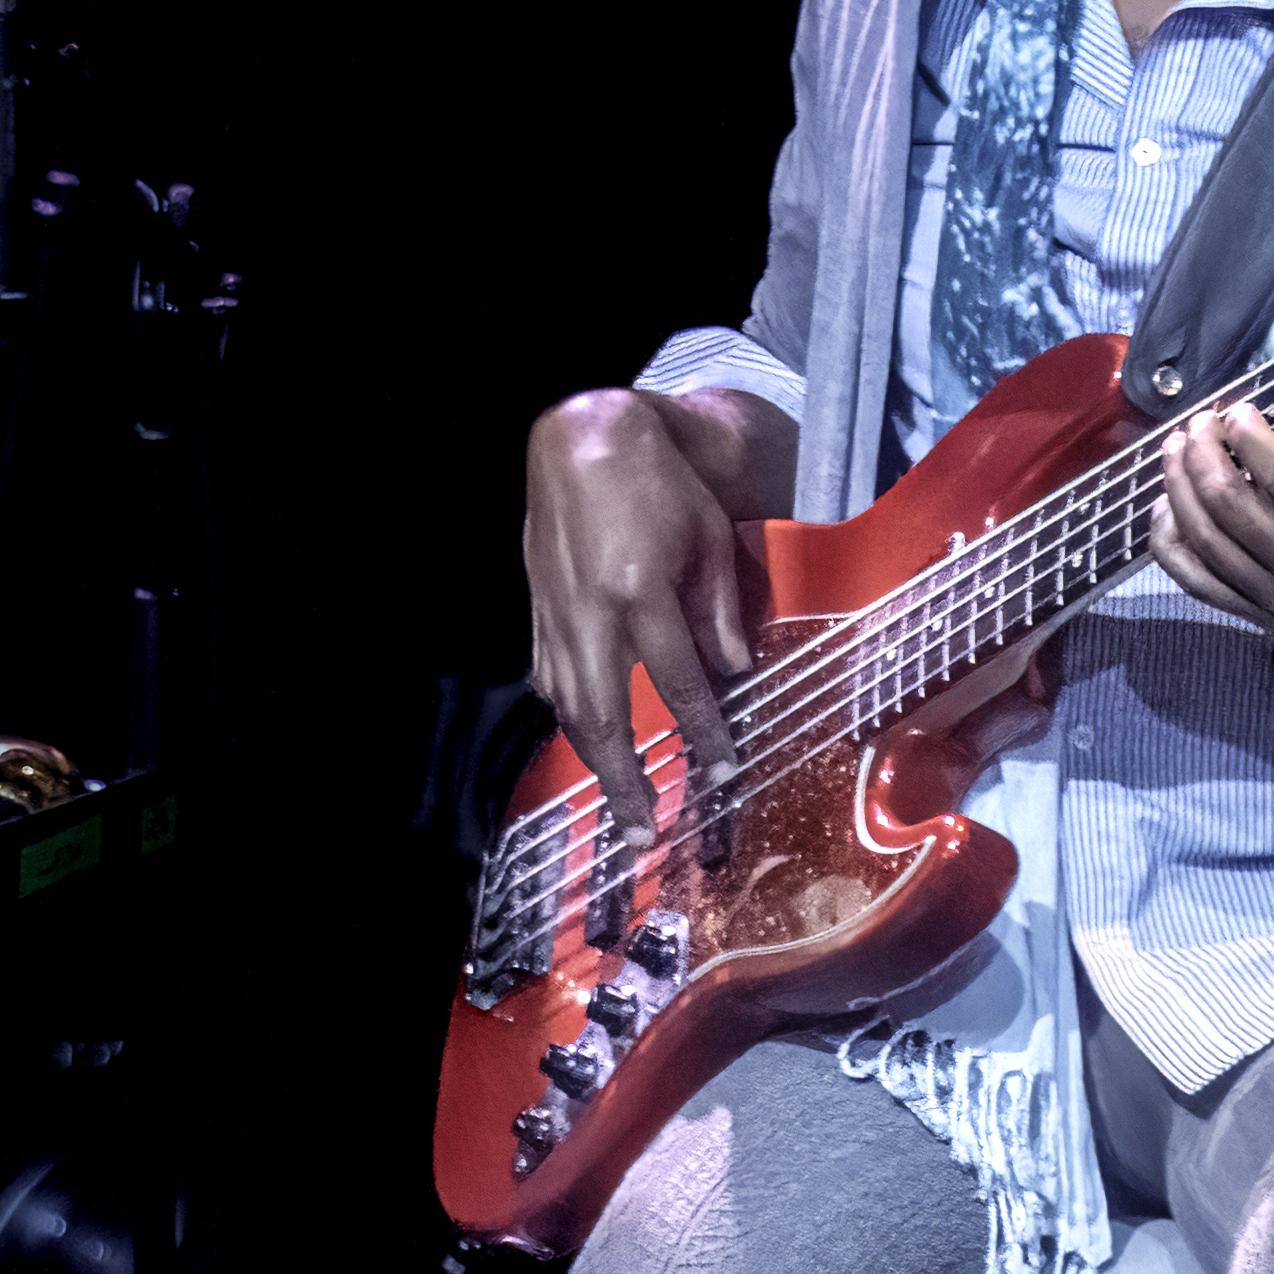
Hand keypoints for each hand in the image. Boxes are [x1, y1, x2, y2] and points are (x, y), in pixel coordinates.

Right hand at [521, 387, 784, 833]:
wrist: (582, 439)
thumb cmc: (657, 482)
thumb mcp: (710, 540)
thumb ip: (719, 613)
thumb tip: (732, 675)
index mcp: (641, 593)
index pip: (679, 684)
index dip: (702, 736)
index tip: (721, 773)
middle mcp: (592, 614)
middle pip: (607, 718)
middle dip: (626, 783)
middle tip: (643, 834)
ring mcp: (558, 616)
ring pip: (571, 709)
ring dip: (595, 765)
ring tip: (618, 807)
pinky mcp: (541, 612)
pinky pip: (552, 681)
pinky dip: (572, 720)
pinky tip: (589, 741)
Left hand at [1145, 406, 1273, 692]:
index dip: (1250, 438)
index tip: (1235, 408)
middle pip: (1232, 507)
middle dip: (1203, 455)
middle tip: (1196, 423)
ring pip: (1206, 543)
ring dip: (1180, 490)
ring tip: (1174, 451)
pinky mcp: (1263, 623)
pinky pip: (1199, 583)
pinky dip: (1172, 545)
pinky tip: (1163, 510)